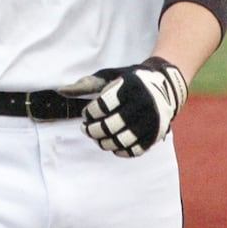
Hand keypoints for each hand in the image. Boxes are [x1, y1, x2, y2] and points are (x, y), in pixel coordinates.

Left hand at [59, 57, 187, 156]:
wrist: (166, 85)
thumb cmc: (129, 80)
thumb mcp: (109, 76)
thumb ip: (86, 84)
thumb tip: (60, 91)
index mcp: (130, 87)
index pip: (101, 107)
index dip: (89, 113)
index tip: (86, 113)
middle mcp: (143, 104)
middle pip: (110, 126)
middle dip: (92, 130)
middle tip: (85, 128)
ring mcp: (152, 121)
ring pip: (121, 140)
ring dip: (103, 143)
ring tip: (97, 137)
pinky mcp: (156, 135)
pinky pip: (135, 150)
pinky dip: (120, 151)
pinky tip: (112, 145)